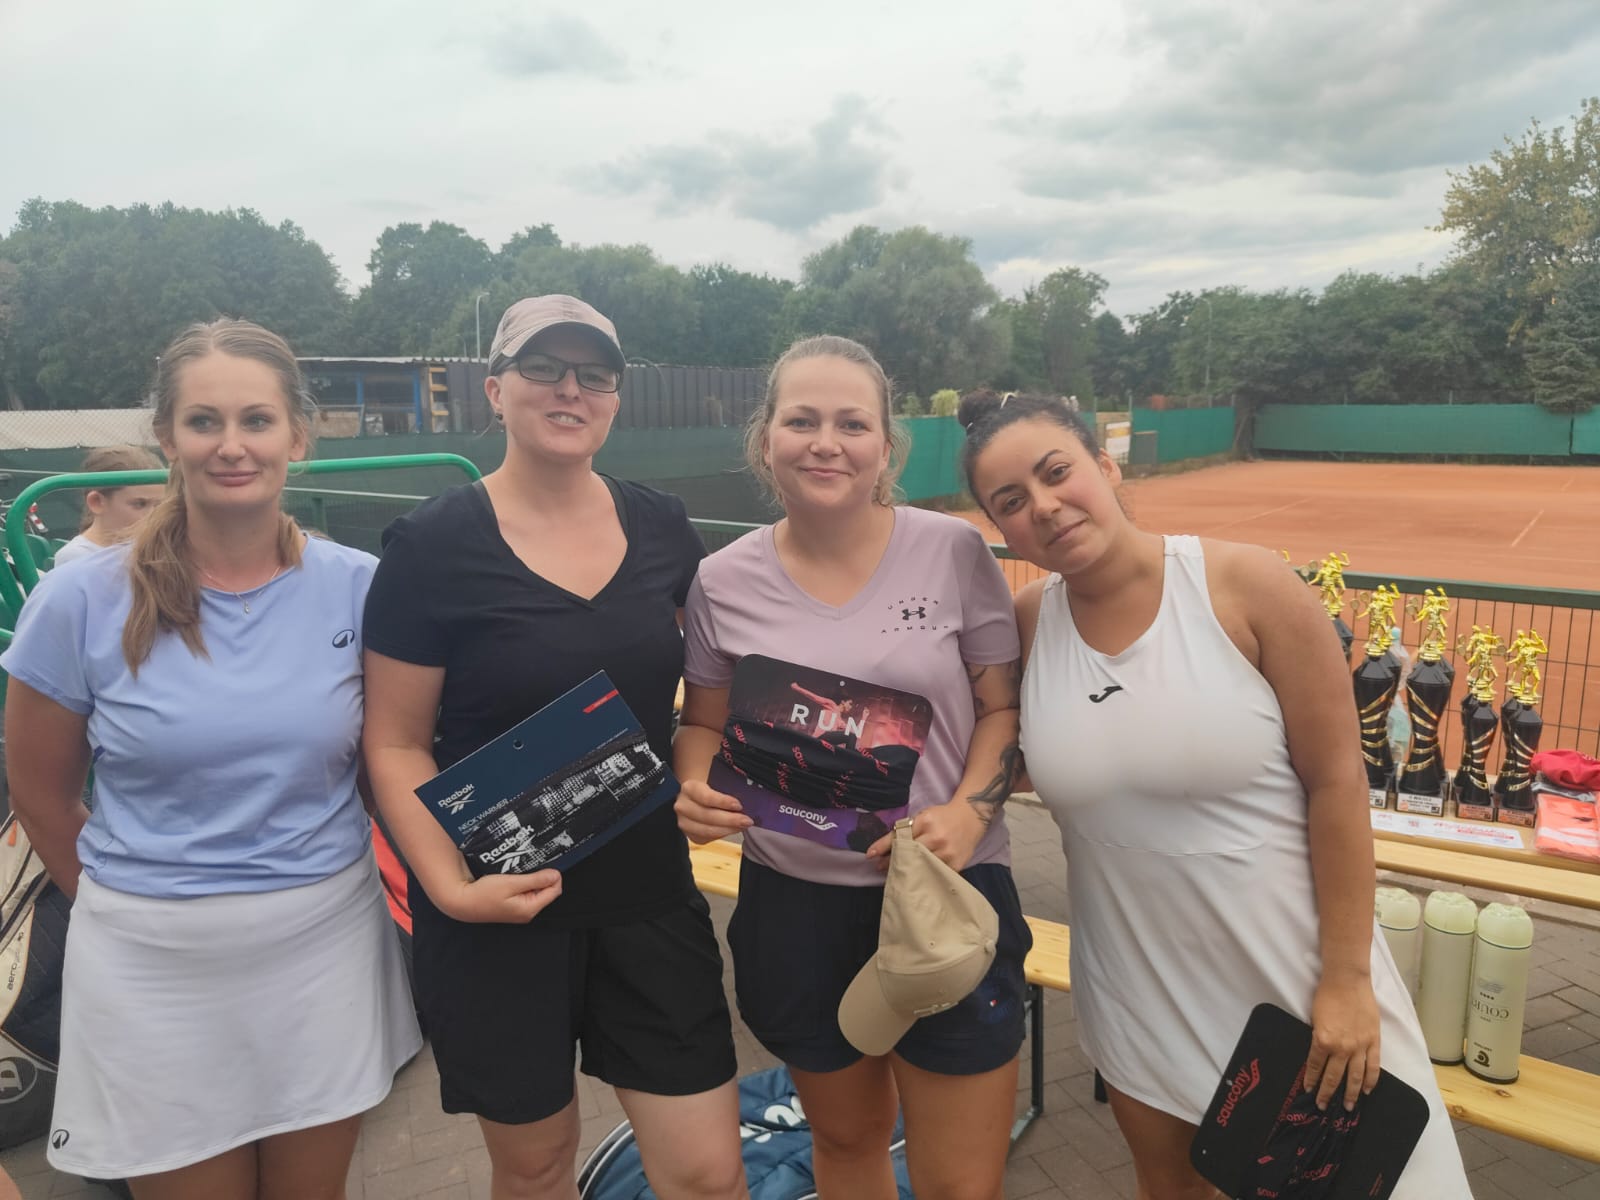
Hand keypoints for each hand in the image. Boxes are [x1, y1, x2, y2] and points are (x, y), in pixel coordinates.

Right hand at [438, 869, 562, 924]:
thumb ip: (536, 880)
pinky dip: (525, 883)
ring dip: (533, 879)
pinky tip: (517, 876)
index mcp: (530, 909)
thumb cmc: (485, 893)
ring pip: (537, 891)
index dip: (553, 876)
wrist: (463, 902)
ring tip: (524, 869)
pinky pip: (526, 893)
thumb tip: (556, 875)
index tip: (544, 864)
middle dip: (543, 878)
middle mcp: (528, 913)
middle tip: (532, 864)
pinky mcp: (513, 907)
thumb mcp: (512, 883)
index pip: (554, 891)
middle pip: (547, 892)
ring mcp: (520, 911)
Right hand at [675, 778, 751, 843]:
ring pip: (706, 830)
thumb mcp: (716, 781)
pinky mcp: (689, 835)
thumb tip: (749, 797)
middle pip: (707, 816)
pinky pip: (707, 838)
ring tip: (743, 826)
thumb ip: (728, 786)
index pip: (706, 797)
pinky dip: (722, 834)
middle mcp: (682, 806)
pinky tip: (733, 830)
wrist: (695, 796)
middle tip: (747, 820)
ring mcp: (684, 822)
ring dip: (728, 830)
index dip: (723, 802)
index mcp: (689, 788)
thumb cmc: (710, 787)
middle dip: (730, 820)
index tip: (739, 805)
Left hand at [866, 802, 987, 871]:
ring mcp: (947, 853)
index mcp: (926, 822)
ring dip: (906, 872)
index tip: (870, 855)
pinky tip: (916, 880)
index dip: (883, 846)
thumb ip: (906, 830)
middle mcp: (936, 838)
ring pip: (920, 868)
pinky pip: (935, 875)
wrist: (971, 818)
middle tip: (880, 867)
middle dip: (891, 862)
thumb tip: (883, 848)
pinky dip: (923, 878)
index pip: (899, 836)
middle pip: (908, 855)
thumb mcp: (923, 817)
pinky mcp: (955, 865)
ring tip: (897, 874)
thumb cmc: (942, 817)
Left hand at [1304, 968, 1380, 1110]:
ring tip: (1346, 1107)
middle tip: (1323, 1106)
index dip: (1311, 1080)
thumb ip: (1318, 1038)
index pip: (1314, 1066)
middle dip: (1327, 1093)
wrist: (1347, 980)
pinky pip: (1373, 1066)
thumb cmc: (1327, 995)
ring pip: (1355, 1076)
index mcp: (1323, 1041)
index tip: (1308, 1091)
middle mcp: (1342, 1048)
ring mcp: (1360, 1046)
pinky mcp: (1373, 1042)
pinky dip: (1370, 1080)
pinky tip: (1367, 1091)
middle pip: (1334, 1077)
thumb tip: (1319, 1053)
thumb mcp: (1315, 1019)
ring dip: (1350, 1093)